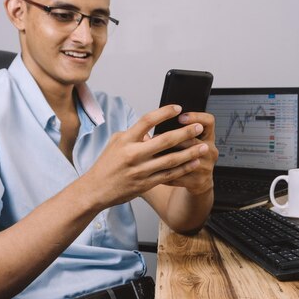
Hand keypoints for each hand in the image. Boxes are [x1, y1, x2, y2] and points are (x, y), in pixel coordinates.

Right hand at [84, 105, 209, 207]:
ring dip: (190, 152)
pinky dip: (183, 169)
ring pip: (170, 160)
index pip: (147, 120)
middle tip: (198, 127)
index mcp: (125, 140)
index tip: (178, 108)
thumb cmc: (106, 164)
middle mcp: (133, 154)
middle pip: (164, 141)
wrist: (95, 190)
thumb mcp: (116, 143)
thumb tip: (151, 128)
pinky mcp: (145, 184)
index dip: (164, 112)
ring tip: (203, 146)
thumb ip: (134, 134)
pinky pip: (169, 175)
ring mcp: (140, 170)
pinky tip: (194, 163)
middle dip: (185, 133)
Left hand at [160, 111, 217, 194]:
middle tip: (155, 138)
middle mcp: (210, 151)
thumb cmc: (188, 157)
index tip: (180, 117)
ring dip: (167, 156)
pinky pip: (180, 176)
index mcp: (208, 137)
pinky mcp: (199, 181)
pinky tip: (154, 170)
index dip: (196, 117)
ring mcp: (206, 167)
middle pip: (194, 141)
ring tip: (152, 154)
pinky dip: (165, 173)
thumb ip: (173, 133)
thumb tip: (146, 126)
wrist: (198, 182)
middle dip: (174, 139)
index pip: (208, 122)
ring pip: (186, 160)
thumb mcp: (187, 143)